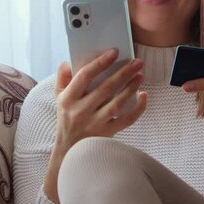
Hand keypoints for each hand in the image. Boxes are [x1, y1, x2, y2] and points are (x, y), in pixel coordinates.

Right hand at [44, 49, 147, 203]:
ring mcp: (95, 124)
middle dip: (123, 73)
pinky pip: (127, 120)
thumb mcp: (58, 98)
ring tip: (140, 75)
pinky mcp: (107, 134)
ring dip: (131, 88)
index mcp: (68, 99)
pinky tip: (144, 96)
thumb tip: (67, 63)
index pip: (84, 76)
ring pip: (117, 103)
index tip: (114, 53)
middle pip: (105, 88)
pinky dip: (138, 108)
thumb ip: (62, 79)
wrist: (69, 150)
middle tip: (137, 62)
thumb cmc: (67, 119)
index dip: (100, 63)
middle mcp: (81, 111)